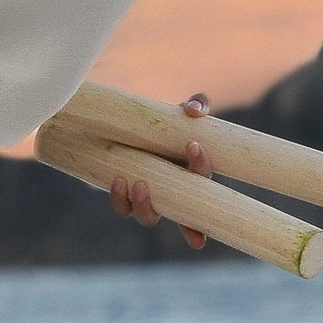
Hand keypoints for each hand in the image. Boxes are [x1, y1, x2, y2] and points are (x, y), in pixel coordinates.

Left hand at [101, 90, 211, 249]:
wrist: (129, 131)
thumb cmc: (166, 124)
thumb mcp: (182, 112)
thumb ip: (197, 104)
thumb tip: (194, 110)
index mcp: (193, 176)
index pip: (204, 182)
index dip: (201, 168)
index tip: (193, 147)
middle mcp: (174, 194)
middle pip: (180, 216)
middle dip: (180, 210)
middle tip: (164, 179)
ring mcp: (150, 199)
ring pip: (149, 217)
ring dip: (144, 206)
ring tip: (138, 183)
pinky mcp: (126, 198)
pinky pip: (124, 208)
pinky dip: (120, 199)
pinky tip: (118, 181)